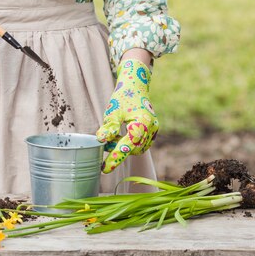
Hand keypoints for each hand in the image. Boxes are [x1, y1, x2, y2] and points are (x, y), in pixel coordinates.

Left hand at [96, 59, 158, 173]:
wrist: (135, 85)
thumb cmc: (123, 96)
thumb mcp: (112, 110)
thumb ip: (108, 126)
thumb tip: (100, 140)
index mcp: (143, 123)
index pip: (127, 146)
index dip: (115, 158)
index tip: (104, 169)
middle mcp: (151, 128)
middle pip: (133, 149)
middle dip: (118, 149)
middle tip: (104, 145)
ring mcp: (153, 130)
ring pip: (137, 148)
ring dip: (123, 146)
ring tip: (110, 137)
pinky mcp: (152, 131)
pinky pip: (140, 143)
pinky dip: (128, 143)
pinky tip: (118, 135)